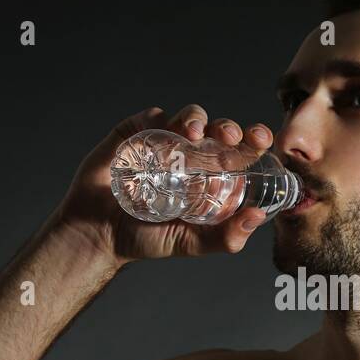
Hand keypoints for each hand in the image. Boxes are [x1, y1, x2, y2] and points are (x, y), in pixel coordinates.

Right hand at [57, 104, 276, 265]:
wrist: (97, 233)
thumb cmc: (145, 239)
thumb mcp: (191, 243)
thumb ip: (224, 237)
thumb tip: (257, 218)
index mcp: (210, 176)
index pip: (240, 153)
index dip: (253, 142)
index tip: (262, 140)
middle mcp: (191, 156)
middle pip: (218, 130)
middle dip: (228, 127)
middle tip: (230, 137)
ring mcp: (164, 141)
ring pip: (189, 117)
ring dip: (196, 118)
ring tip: (194, 133)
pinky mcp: (136, 132)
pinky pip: (153, 116)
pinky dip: (161, 118)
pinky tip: (164, 131)